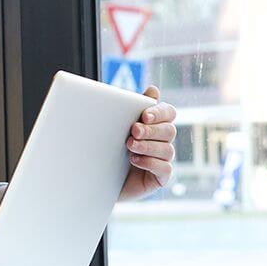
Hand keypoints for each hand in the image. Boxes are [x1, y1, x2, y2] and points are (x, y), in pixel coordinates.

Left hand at [118, 85, 176, 201]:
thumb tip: (153, 88)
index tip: (144, 115)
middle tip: (133, 130)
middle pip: (169, 130)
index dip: (160, 112)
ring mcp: (162, 159)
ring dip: (148, 146)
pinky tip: (135, 160)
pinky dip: (150, 162)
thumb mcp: (117, 125)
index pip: (169, 112)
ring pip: (167, 149)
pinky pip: (165, 168)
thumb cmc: (108, 147)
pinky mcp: (159, 177)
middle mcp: (161, 140)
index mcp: (154, 124)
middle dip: (151, 130)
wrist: (96, 176)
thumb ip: (133, 107)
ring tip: (130, 146)